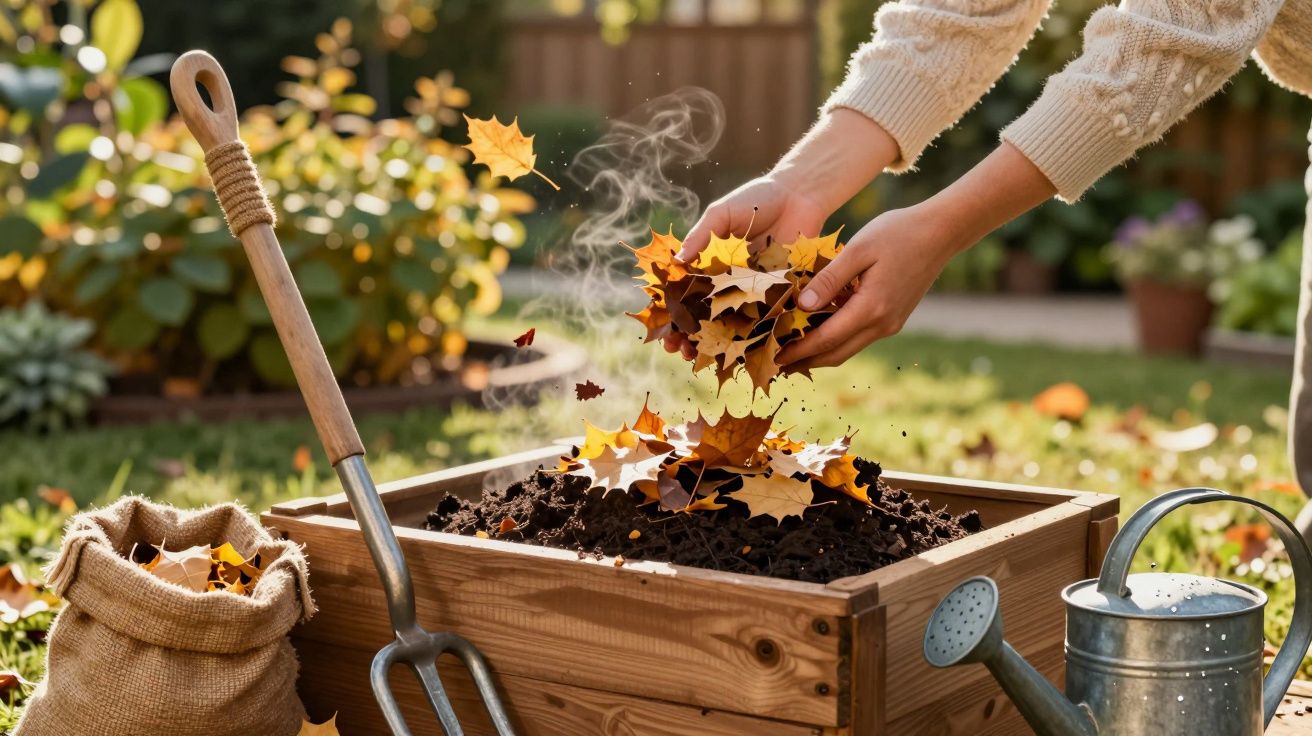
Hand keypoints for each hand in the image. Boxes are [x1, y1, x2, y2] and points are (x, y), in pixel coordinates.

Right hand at [661, 177, 828, 357]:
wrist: (800, 196)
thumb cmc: (756, 200)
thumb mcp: (722, 214)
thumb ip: (701, 235)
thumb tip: (677, 261)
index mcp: (709, 266)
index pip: (684, 295)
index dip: (671, 315)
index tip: (663, 331)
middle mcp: (728, 283)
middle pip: (703, 318)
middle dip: (688, 338)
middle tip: (678, 352)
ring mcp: (753, 293)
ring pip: (731, 326)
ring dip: (715, 346)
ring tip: (702, 359)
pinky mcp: (779, 296)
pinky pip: (765, 321)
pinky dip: (755, 339)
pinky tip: (742, 354)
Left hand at [776, 143, 1057, 370]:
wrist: (941, 233)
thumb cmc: (897, 233)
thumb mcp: (859, 250)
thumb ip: (830, 279)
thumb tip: (802, 306)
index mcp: (871, 308)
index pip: (826, 340)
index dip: (797, 351)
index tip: (773, 356)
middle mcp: (882, 324)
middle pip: (836, 354)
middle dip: (804, 361)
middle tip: (774, 362)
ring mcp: (890, 324)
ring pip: (848, 350)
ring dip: (819, 354)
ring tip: (791, 352)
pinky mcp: (894, 318)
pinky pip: (859, 338)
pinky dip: (836, 341)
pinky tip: (817, 333)